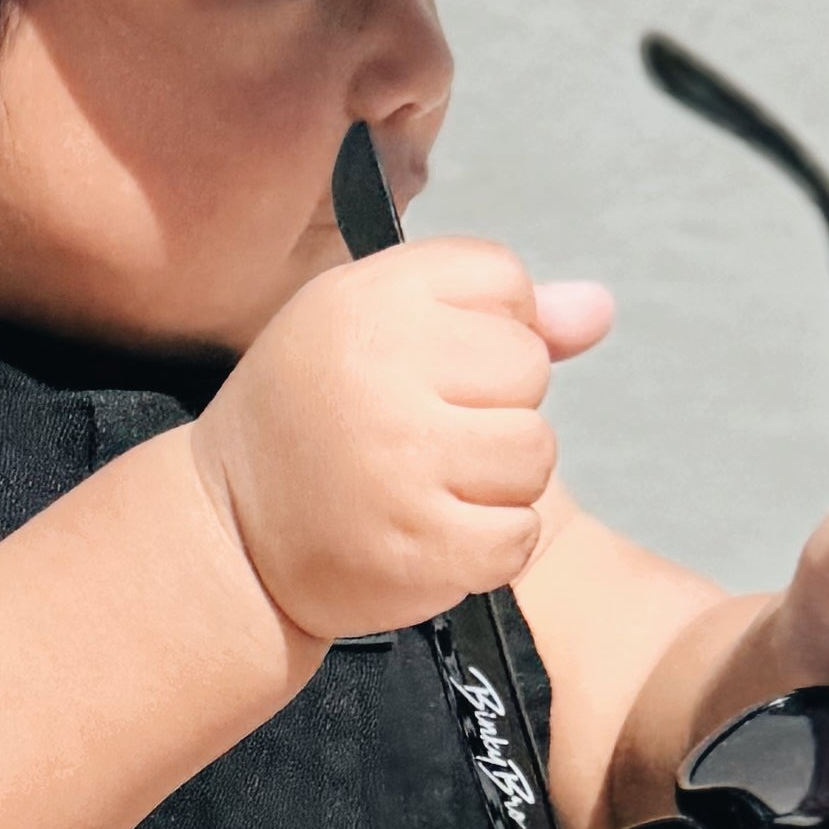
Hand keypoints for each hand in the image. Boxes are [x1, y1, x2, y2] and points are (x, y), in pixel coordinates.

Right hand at [199, 241, 617, 648]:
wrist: (229, 533)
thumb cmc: (313, 420)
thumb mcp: (376, 330)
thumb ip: (493, 313)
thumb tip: (598, 310)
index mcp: (369, 299)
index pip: (505, 281)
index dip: (485, 327)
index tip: (428, 366)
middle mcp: (383, 370)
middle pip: (528, 368)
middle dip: (494, 406)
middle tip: (423, 435)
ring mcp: (403, 462)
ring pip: (535, 455)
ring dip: (498, 482)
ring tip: (427, 487)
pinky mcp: (422, 546)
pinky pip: (519, 536)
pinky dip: (490, 547)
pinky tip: (432, 535)